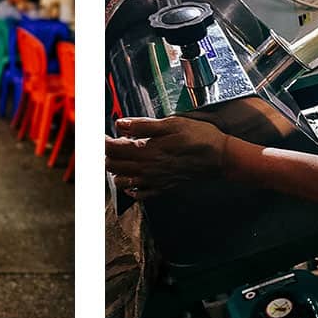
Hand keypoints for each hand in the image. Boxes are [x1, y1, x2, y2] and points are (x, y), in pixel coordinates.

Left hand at [105, 116, 227, 197]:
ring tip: (113, 160)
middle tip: (102, 146)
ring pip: (123, 180)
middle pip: (114, 165)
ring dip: (114, 171)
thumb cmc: (199, 137)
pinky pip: (140, 194)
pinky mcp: (164, 188)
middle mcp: (147, 168)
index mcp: (147, 150)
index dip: (101, 141)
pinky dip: (131, 189)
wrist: (221, 159)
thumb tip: (121, 124)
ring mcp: (155, 180)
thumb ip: (144, 126)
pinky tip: (129, 182)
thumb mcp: (172, 124)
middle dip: (104, 155)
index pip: (114, 147)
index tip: (96, 135)